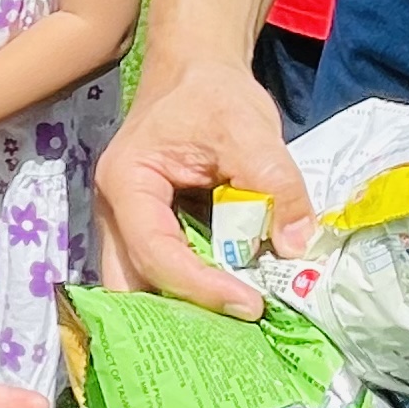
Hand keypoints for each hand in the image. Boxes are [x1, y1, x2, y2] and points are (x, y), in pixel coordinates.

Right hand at [88, 61, 294, 316]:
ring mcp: (127, 224)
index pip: (155, 251)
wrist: (197, 68)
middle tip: (229, 339)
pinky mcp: (149, 230)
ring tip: (230, 331)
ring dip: (180, 311)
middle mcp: (114, 211)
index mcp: (127, 183)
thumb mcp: (252, 128)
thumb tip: (294, 244)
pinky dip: (188, 294)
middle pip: (129, 284)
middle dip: (174, 318)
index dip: (200, 287)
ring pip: (140, 285)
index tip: (250, 305)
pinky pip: (160, 273)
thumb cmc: (214, 93)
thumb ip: (277, 183)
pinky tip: (225, 309)